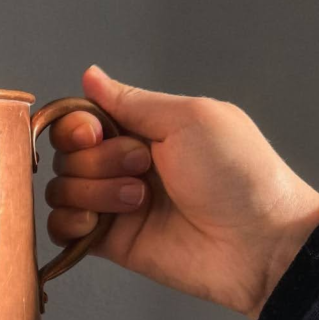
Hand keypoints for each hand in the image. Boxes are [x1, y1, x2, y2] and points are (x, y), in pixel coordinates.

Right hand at [46, 65, 318, 318]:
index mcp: (143, 130)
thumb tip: (90, 76)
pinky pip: (61, 228)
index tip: (96, 133)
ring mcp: (113, 205)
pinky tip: (99, 223)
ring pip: (62, 189)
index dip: (77, 126)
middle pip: (68, 154)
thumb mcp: (189, 119)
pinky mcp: (107, 242)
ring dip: (93, 191)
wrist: (258, 243)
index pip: (81, 120)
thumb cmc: (238, 174)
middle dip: (97, 159)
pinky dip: (70, 222)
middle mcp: (123, 165)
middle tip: (142, 166)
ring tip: (138, 201)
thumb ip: (131, 101)